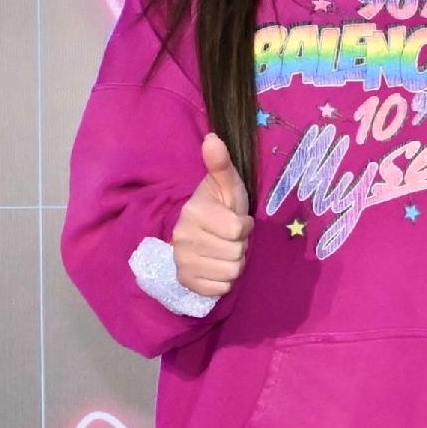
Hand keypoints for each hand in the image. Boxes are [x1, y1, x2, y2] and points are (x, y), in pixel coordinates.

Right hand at [171, 132, 249, 299]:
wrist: (200, 234)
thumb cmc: (220, 207)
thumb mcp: (226, 185)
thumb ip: (221, 164)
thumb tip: (213, 138)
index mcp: (193, 212)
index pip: (238, 230)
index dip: (244, 226)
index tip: (237, 220)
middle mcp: (182, 238)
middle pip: (236, 252)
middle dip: (241, 246)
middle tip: (230, 238)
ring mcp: (181, 262)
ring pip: (231, 272)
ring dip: (235, 263)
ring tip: (224, 250)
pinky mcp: (186, 281)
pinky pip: (221, 288)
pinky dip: (225, 280)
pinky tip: (217, 265)